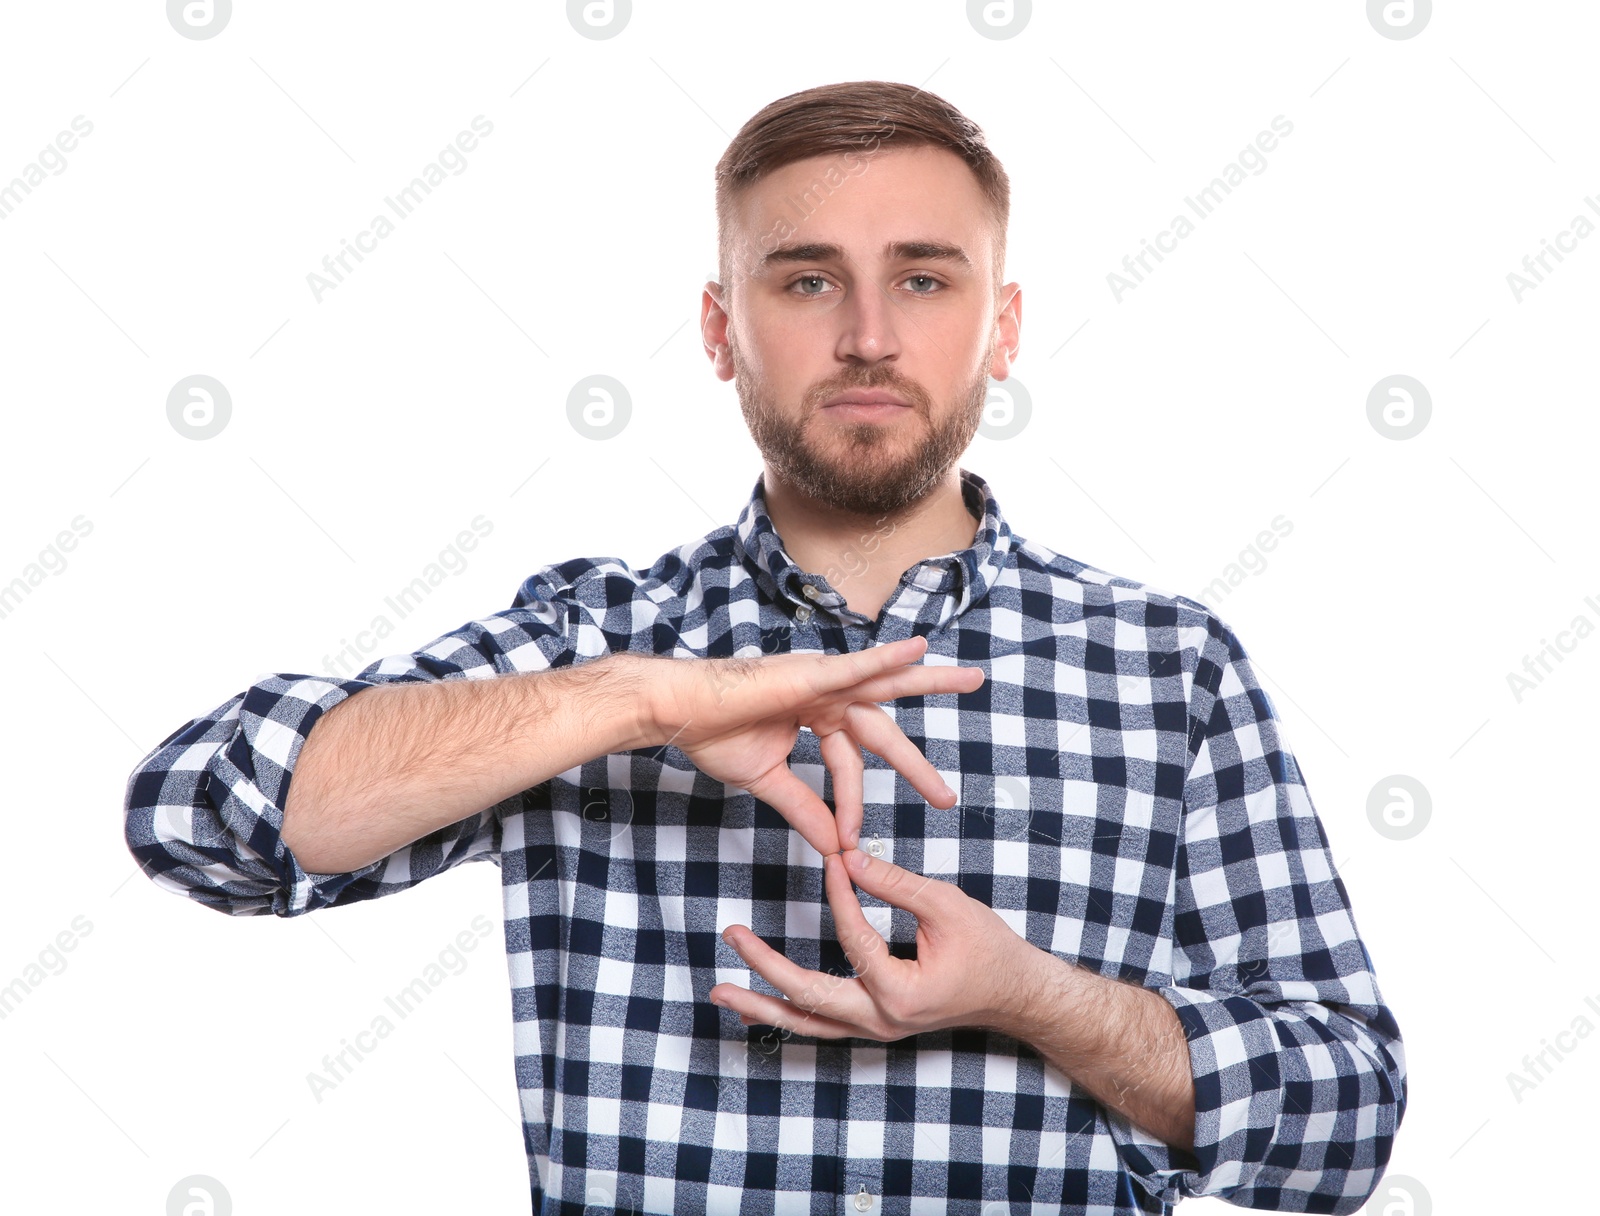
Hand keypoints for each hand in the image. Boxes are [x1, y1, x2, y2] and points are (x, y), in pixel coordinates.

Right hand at [638, 635, 984, 858]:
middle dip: (915, 763)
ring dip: (931, 681)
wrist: (679, 712)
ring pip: (886, 683)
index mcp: (815, 714)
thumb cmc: (714, 735)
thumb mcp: (769, 780)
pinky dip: (889, 658)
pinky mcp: (811, 672)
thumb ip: (805, 807)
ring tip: (973, 681)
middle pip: (882, 727)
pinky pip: (858, 666)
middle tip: (947, 796)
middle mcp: (825, 693)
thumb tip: (832, 843)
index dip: (852, 803)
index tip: (849, 841)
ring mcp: (820, 678)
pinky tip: (920, 650)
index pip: (850, 763)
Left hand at [709, 846, 1034, 1039]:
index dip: (839, 893)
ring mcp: (876, 1029)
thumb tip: (847, 858)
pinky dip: (790, 1011)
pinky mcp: (875, 1024)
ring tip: (721, 993)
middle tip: (733, 936)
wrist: (1017, 994)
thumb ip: (894, 883)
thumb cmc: (989, 950)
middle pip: (808, 999)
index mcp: (900, 993)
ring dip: (763, 1005)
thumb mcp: (947, 907)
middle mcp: (882, 1021)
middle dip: (764, 968)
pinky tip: (760, 1002)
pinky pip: (823, 1023)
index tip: (832, 857)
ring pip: (808, 1023)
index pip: (853, 937)